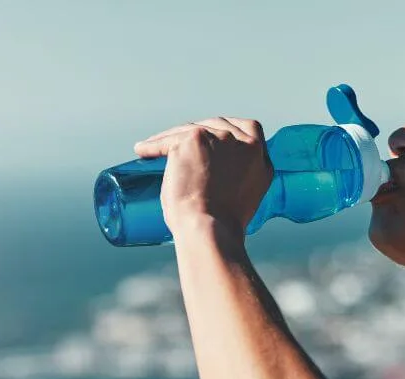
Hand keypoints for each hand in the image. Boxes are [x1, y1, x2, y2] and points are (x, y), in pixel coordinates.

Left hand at [134, 117, 273, 237]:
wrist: (209, 229)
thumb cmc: (219, 226)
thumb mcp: (242, 198)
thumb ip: (237, 179)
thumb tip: (214, 175)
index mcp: (261, 161)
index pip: (249, 131)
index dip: (229, 132)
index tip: (212, 137)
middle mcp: (246, 146)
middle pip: (219, 124)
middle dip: (199, 130)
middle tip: (180, 142)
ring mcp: (221, 139)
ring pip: (191, 129)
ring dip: (171, 138)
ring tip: (153, 148)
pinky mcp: (195, 139)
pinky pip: (169, 139)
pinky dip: (153, 146)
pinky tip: (143, 150)